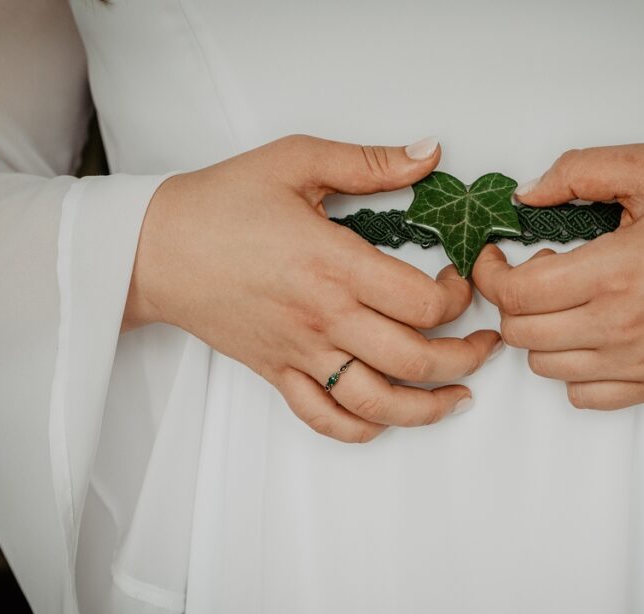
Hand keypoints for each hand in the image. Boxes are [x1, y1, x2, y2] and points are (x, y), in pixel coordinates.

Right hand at [125, 134, 502, 441]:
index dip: (461, 298)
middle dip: (468, 357)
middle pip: (417, 360)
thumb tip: (428, 154)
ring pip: (378, 403)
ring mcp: (300, 353)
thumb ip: (368, 162)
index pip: (424, 303)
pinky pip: (324, 419)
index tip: (462, 282)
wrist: (155, 248)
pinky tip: (386, 418)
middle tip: (488, 343)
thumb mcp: (295, 160)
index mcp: (335, 264)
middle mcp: (324, 318)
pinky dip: (361, 429)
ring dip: (429, 408)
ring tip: (460, 395)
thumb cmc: (221, 203)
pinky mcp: (277, 373)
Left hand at [470, 143, 643, 409]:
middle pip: (520, 332)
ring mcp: (637, 363)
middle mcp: (620, 327)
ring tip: (567, 302)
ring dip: (540, 332)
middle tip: (537, 272)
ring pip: (544, 366)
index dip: (490, 273)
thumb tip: (527, 194)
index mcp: (615, 271)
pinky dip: (572, 370)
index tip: (495, 257)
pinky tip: (590, 337)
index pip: (515, 293)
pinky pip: (582, 396)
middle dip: (512, 299)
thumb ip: (580, 171)